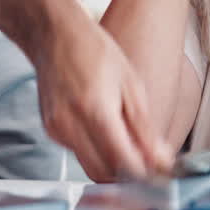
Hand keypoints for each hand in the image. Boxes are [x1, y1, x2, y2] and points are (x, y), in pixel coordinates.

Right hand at [35, 15, 173, 181]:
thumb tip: (159, 160)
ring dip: (111, 163)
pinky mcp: (50, 130)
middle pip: (103, 173)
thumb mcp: (131, 85)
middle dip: (127, 173)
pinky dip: (96, 150)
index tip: (158, 170)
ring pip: (89, 166)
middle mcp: (70, 124)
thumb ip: (144, 128)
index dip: (143, 172)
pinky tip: (105, 127)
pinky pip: (78, 152)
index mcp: (94, 110)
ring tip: (128, 140)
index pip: (121, 162)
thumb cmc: (96, 51)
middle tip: (146, 160)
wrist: (55, 35)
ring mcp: (56, 129)